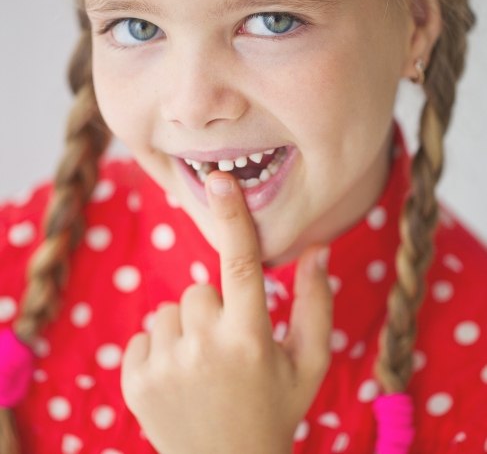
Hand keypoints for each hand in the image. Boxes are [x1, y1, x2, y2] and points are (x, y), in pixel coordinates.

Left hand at [121, 171, 332, 453]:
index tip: (221, 180)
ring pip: (170, 311)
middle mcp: (205, 348)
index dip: (233, 218)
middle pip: (200, 291)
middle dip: (215, 309)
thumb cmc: (275, 410)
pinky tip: (179, 379)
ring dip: (187, 329)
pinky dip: (161, 349)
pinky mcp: (135, 381)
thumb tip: (318, 251)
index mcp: (251, 339)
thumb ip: (316, 304)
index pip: (242, 264)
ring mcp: (164, 366)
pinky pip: (145, 335)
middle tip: (228, 349)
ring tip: (204, 367)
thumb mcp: (308, 363)